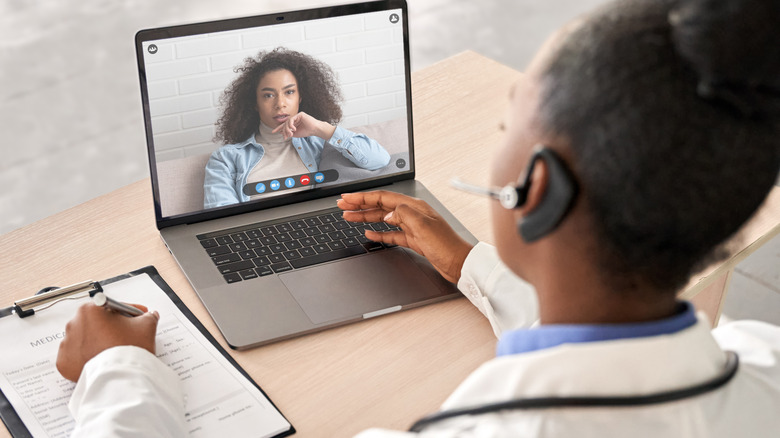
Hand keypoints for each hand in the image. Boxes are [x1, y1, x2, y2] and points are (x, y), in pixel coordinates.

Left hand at [56, 303, 158, 381]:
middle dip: (111, 326)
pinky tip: (102, 359)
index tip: (136, 317)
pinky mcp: (64, 363)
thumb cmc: (129, 349)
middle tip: (126, 334)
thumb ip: (148, 317)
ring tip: (114, 350)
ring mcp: (67, 344)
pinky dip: (87, 357)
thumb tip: (149, 316)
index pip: (112, 306)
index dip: (129, 311)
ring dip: (98, 341)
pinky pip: (77, 356)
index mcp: (90, 310)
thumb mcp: (146, 326)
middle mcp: (74, 324)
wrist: (120, 377)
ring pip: (86, 339)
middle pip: (96, 322)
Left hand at [271, 111, 335, 140]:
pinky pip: (292, 119)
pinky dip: (291, 124)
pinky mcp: (300, 114)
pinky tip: (293, 129)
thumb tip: (281, 132)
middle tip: (285, 136)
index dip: (279, 128)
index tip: (273, 132)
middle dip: (284, 130)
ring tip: (290, 134)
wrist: (315, 130)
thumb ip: (288, 133)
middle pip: (285, 124)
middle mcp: (295, 119)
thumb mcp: (296, 134)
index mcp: (294, 123)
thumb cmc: (307, 132)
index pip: (285, 125)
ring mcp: (297, 116)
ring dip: (287, 129)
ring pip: (288, 122)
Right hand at [338, 191, 473, 282]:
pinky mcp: (413, 240)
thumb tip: (388, 212)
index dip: (363, 197)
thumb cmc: (446, 245)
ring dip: (365, 218)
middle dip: (360, 205)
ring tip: (349, 217)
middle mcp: (412, 214)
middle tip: (342, 206)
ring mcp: (411, 227)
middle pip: (380, 206)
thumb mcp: (423, 226)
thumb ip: (403, 214)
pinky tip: (369, 233)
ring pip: (383, 219)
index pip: (382, 197)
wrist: (459, 263)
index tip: (347, 197)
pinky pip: (391, 234)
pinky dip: (378, 233)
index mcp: (413, 207)